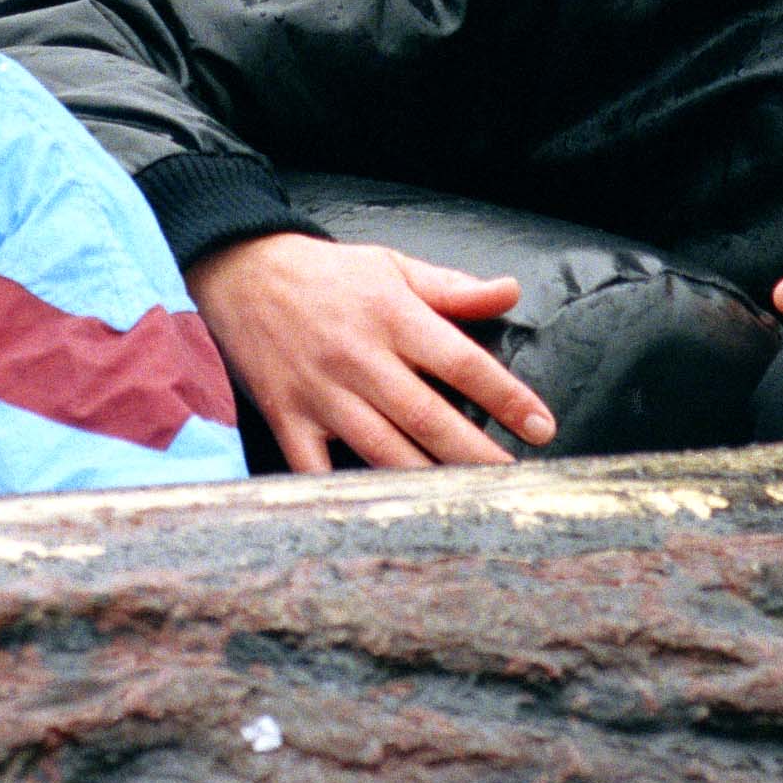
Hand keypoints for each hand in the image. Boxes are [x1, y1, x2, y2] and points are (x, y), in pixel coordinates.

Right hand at [188, 232, 558, 473]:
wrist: (240, 271)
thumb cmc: (327, 274)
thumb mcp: (392, 266)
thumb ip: (452, 288)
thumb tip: (511, 291)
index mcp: (392, 316)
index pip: (462, 362)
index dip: (507, 397)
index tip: (541, 427)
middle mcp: (359, 357)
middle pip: (427, 416)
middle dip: (475, 453)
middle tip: (514, 482)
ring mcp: (320, 392)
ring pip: (380, 448)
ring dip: (426, 479)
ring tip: (466, 503)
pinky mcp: (287, 416)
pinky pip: (316, 468)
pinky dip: (344, 495)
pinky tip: (380, 516)